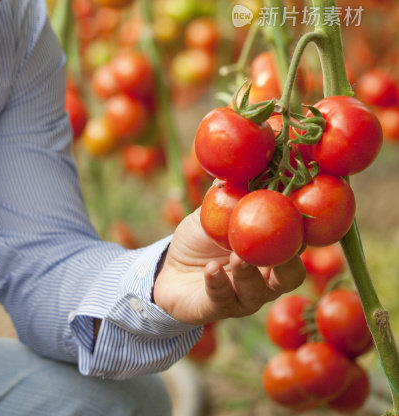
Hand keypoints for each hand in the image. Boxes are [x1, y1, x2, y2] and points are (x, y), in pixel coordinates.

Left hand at [153, 207, 305, 324]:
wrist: (169, 268)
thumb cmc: (200, 238)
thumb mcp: (213, 212)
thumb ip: (230, 194)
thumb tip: (242, 163)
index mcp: (271, 252)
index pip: (297, 244)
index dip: (303, 231)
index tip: (298, 213)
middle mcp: (266, 279)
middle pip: (292, 277)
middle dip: (287, 263)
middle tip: (275, 247)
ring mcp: (244, 297)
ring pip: (258, 292)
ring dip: (249, 274)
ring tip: (238, 257)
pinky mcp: (219, 308)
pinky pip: (222, 299)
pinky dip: (217, 283)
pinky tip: (210, 270)